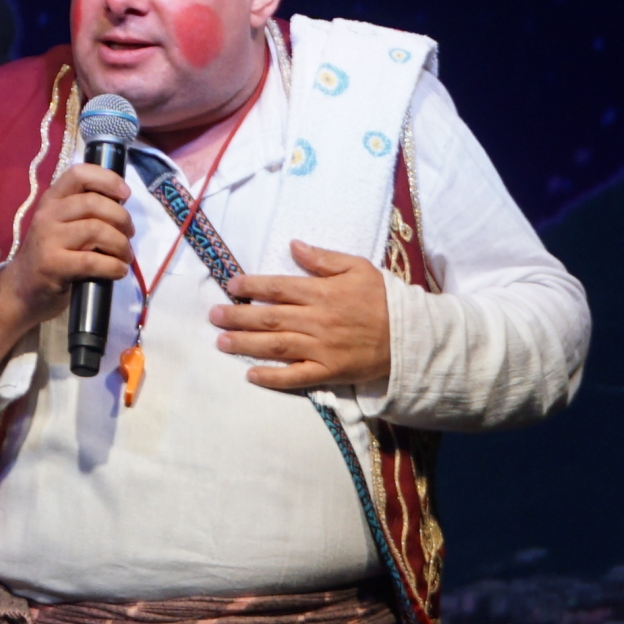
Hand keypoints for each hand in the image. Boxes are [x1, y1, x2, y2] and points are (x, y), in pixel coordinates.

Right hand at [0, 162, 134, 374]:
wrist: (22, 290)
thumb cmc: (51, 255)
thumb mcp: (61, 225)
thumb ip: (84, 211)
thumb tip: (122, 205)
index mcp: (52, 199)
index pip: (79, 174)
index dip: (107, 179)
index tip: (126, 195)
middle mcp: (47, 214)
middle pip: (94, 203)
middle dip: (121, 218)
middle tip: (129, 235)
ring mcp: (48, 239)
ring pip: (96, 230)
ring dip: (121, 245)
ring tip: (125, 257)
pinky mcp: (53, 265)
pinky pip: (92, 261)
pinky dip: (114, 266)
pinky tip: (118, 271)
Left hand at [210, 240, 391, 392]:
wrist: (410, 336)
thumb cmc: (384, 299)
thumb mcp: (359, 268)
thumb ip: (324, 259)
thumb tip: (293, 246)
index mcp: (323, 293)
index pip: (279, 287)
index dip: (251, 286)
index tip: (230, 285)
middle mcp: (317, 320)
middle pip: (269, 317)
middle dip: (237, 316)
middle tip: (213, 315)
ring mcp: (321, 348)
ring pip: (276, 346)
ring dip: (245, 344)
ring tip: (221, 342)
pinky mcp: (328, 371)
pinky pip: (295, 376)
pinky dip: (272, 377)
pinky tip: (251, 375)